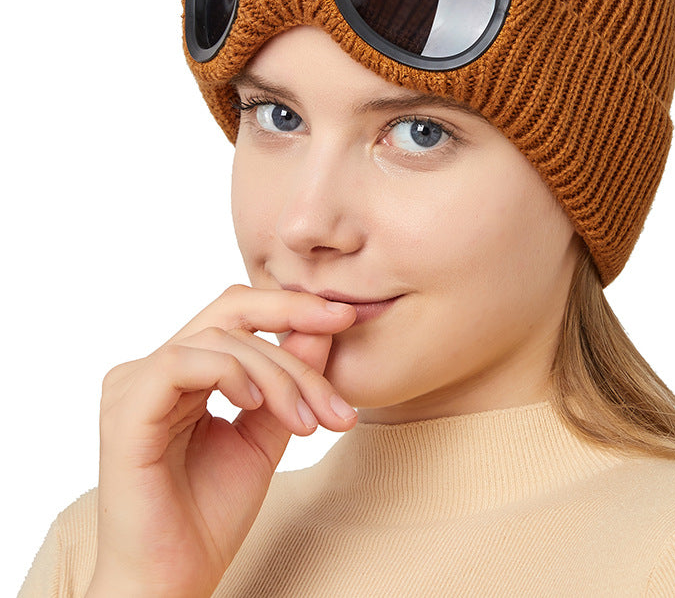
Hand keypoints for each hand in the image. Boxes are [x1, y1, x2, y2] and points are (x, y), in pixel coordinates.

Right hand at [86, 285, 356, 597]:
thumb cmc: (212, 512)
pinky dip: (230, 375)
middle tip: (341, 328)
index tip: (344, 316)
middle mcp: (154, 370)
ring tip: (307, 421)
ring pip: (220, 338)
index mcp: (184, 372)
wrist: (175, 580)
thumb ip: (290, 381)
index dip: (290, 306)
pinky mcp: (126, 410)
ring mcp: (134, 386)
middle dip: (292, 316)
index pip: (238, 313)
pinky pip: (182, 362)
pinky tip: (256, 406)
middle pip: (230, 310)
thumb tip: (324, 326)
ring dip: (277, 373)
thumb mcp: (269, 432)